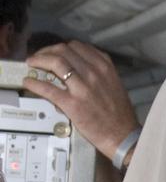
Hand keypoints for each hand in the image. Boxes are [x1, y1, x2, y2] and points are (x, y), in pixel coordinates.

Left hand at [26, 40, 139, 157]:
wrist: (122, 134)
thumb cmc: (119, 112)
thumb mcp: (113, 84)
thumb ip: (97, 73)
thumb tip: (73, 69)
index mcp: (105, 67)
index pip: (77, 46)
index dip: (60, 47)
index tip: (53, 53)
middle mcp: (94, 73)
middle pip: (63, 50)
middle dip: (46, 51)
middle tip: (38, 58)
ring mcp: (82, 88)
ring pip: (55, 62)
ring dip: (38, 61)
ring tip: (31, 65)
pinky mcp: (72, 104)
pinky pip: (48, 88)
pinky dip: (34, 83)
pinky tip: (28, 82)